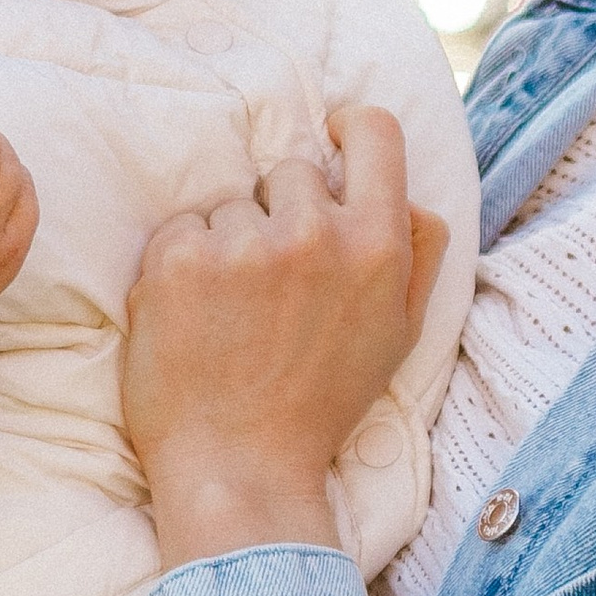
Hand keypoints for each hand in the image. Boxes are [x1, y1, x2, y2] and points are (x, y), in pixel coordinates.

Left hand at [125, 107, 447, 568]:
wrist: (240, 467)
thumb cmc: (321, 404)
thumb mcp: (400, 334)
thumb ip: (417, 254)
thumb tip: (407, 192)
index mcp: (379, 246)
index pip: (375, 133)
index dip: (352, 128)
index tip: (334, 138)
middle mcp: (315, 233)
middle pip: (293, 172)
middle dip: (283, 212)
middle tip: (277, 283)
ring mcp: (242, 244)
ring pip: (233, 203)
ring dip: (230, 243)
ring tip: (235, 313)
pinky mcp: (178, 258)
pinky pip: (182, 227)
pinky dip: (183, 264)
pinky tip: (197, 318)